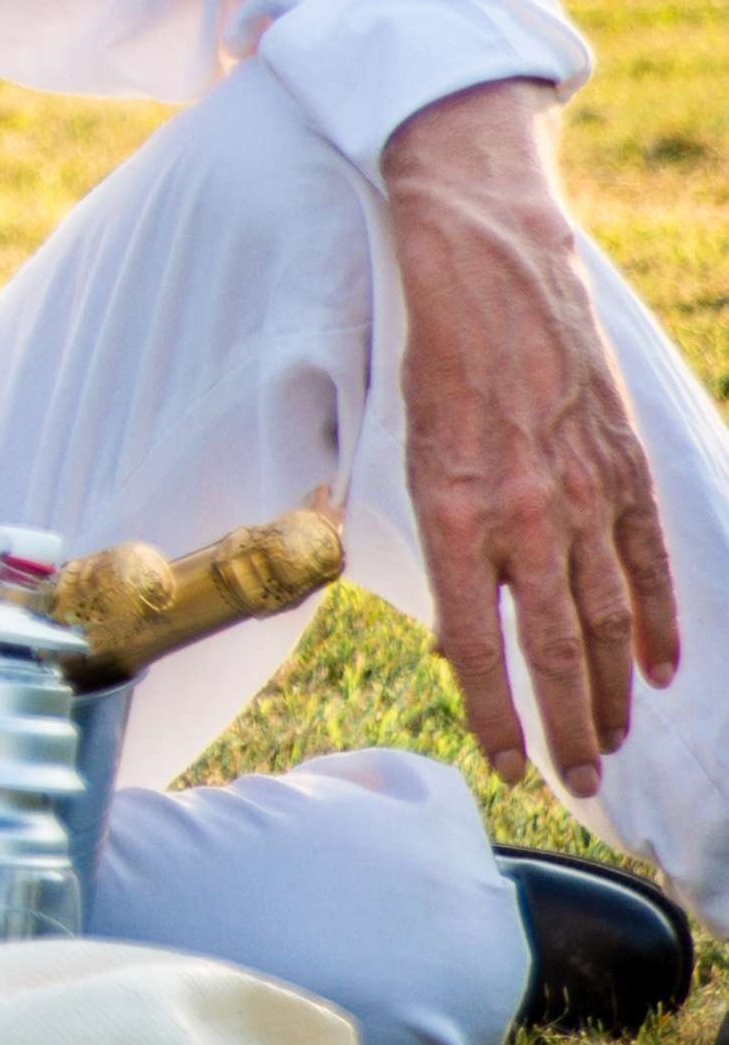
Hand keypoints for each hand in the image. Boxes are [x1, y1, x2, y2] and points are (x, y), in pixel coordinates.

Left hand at [383, 82, 681, 793]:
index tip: (510, 766)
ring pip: (607, 615)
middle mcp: (523, 511)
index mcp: (451, 512)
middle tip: (574, 784)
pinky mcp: (624, 463)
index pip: (478, 642)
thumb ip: (392, 528)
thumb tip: (398, 607)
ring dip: (611, 689)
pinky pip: (647, 558)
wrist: (486, 260)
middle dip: (566, 725)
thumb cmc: (421, 354)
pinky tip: (660, 667)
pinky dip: (658, 617)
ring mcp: (583, 489)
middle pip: (554, 646)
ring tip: (613, 743)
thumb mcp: (384, 444)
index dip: (496, 712)